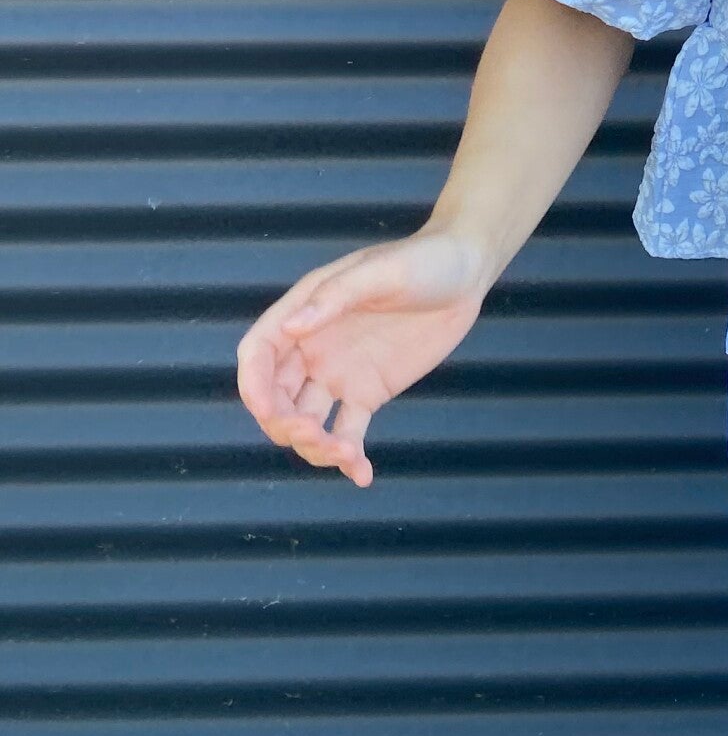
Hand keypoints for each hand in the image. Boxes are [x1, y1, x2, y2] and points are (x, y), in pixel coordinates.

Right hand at [234, 227, 492, 487]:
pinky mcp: (367, 393)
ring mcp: (338, 373)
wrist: (466, 272)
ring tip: (348, 454)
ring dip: (314, 447)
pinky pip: (346, 433)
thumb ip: (336, 297)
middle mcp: (313, 347)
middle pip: (275, 398)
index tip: (268, 412)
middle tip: (316, 435)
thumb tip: (291, 327)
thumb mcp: (383, 271)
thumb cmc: (423, 260)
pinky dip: (348, 457)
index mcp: (306, 310)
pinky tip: (362, 474)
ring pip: (305, 423)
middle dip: (283, 424)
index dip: (253, 385)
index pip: (258, 353)